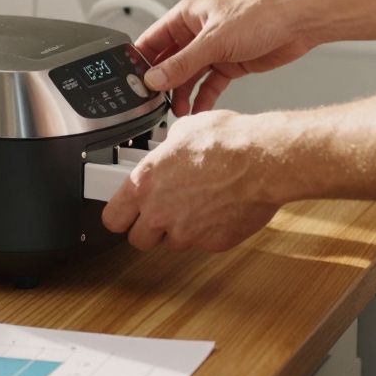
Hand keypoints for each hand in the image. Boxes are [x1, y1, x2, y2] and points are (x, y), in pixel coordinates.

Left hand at [101, 111, 280, 251]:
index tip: (126, 214)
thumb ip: (167, 150)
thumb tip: (170, 149)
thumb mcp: (184, 131)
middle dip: (149, 229)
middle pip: (138, 239)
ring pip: (173, 242)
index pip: (112, 218)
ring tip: (199, 203)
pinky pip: (203, 243)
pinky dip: (210, 231)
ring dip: (181, 229)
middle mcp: (160, 213)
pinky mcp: (213, 244)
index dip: (120, 216)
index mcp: (144, 184)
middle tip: (163, 212)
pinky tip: (220, 208)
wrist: (263, 161)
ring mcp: (186, 233)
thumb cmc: (227, 142)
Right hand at [138, 0, 313, 115]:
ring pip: (188, 77)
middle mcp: (196, 33)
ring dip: (181, 94)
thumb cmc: (260, 15)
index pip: (152, 40)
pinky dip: (202, 98)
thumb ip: (182, 63)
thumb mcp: (213, 41)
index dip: (141, 62)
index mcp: (186, 17)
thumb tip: (155, 78)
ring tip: (176, 111)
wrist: (296, 23)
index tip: (134, 83)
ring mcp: (212, 50)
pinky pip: (208, 85)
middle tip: (154, 103)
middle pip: (169, 62)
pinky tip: (197, 110)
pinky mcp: (228, 64)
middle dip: (162, 83)